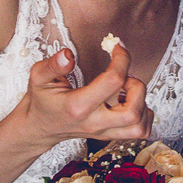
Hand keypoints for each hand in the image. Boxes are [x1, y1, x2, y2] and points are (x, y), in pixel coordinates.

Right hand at [18, 44, 153, 146]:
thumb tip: (68, 55)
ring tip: (128, 90)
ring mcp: (103, 132)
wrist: (38, 128)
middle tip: (125, 76)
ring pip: (139, 126)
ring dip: (142, 103)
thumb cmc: (41, 100)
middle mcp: (94, 122)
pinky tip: (131, 102)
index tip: (117, 46)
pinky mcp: (110, 135)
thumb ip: (53, 65)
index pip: (113, 81)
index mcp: (77, 105)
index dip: (121, 58)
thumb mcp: (38, 77)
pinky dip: (144, 116)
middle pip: (132, 111)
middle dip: (137, 86)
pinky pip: (140, 132)